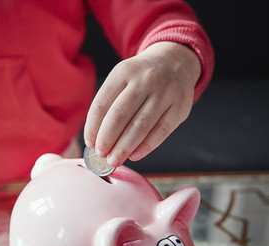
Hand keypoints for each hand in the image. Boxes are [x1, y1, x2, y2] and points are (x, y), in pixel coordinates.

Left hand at [84, 41, 201, 166]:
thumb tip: (96, 141)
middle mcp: (145, 80)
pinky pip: (160, 132)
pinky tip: (134, 155)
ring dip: (124, 147)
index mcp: (123, 72)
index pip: (101, 104)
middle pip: (119, 116)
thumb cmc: (141, 79)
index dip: (92, 128)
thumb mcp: (122, 79)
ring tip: (114, 160)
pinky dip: (145, 147)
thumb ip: (109, 105)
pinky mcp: (179, 108)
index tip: (90, 143)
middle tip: (101, 155)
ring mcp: (165, 93)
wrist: (175, 62)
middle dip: (107, 140)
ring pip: (140, 126)